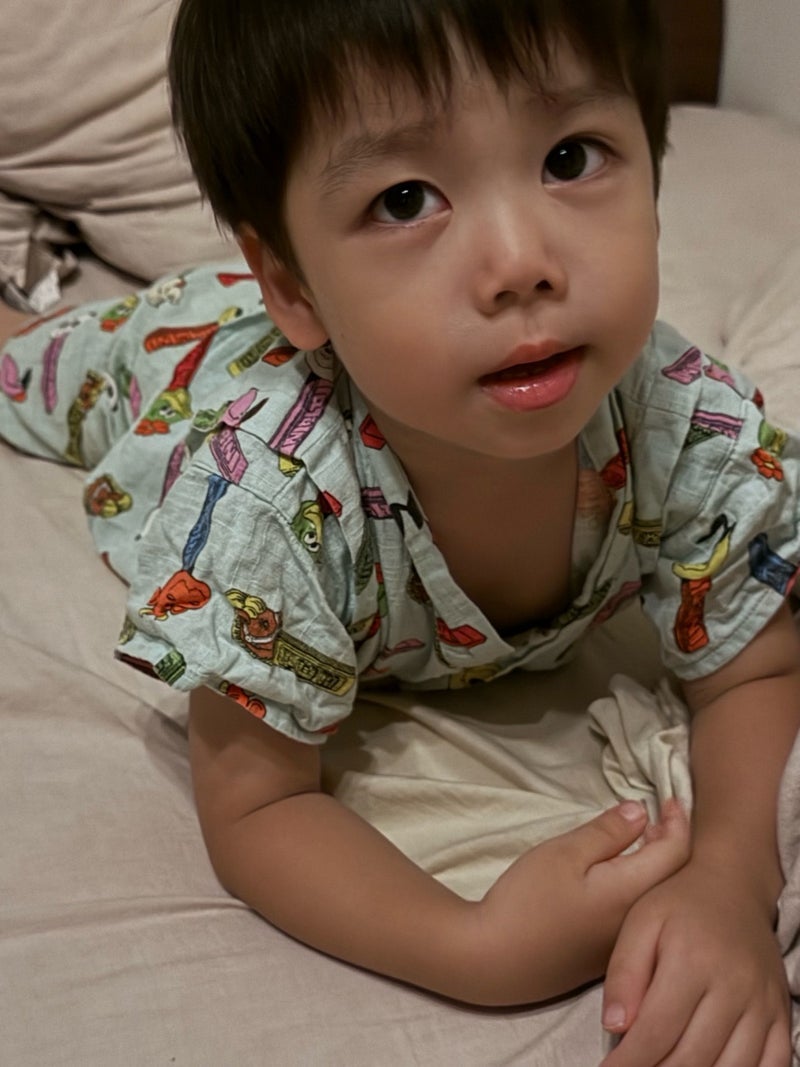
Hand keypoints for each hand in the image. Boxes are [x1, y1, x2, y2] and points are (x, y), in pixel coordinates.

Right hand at [470, 799, 689, 1003]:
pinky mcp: (603, 957)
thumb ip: (607, 832)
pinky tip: (619, 878)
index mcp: (631, 892)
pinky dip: (639, 887)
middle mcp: (637, 922)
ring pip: (655, 898)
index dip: (678, 822)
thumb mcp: (564, 853)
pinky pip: (638, 915)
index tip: (671, 799)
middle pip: (672, 878)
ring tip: (642, 842)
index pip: (675, 853)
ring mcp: (621, 944)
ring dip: (656, 867)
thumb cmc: (528, 900)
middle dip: (671, 843)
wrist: (494, 960)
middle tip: (658, 817)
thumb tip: (641, 813)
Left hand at [601, 860, 791, 1065]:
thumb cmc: (678, 903)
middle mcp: (733, 985)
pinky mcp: (781, 1013)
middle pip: (692, 1057)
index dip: (629, 1062)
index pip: (656, 1031)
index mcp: (691, 960)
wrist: (732, 885)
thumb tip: (615, 1026)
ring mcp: (762, 1002)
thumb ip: (624, 972)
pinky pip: (772, 1065)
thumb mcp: (641, 922)